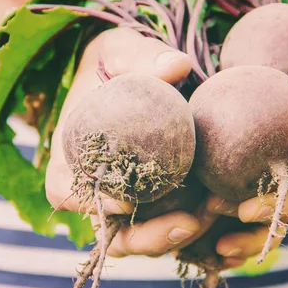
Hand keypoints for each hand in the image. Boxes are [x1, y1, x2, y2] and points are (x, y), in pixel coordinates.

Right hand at [45, 27, 221, 257]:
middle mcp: (95, 185)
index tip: (127, 201)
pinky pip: (168, 223)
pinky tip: (222, 208)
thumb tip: (176, 65)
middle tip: (188, 223)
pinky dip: (194, 225)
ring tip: (213, 214)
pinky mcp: (153, 200)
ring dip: (175, 235)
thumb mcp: (122, 50)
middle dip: (148, 237)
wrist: (132, 72)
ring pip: (141, 237)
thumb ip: (141, 57)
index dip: (90, 204)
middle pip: (110, 229)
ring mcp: (125, 197)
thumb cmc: (117, 62)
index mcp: (72, 155)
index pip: (66, 191)